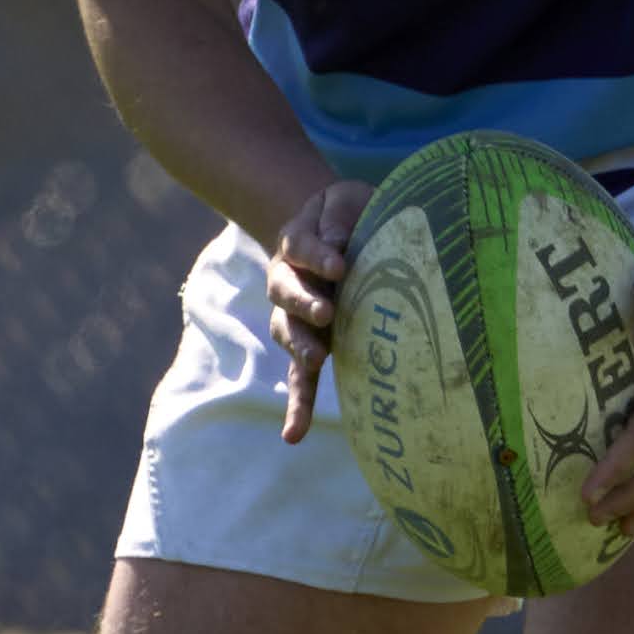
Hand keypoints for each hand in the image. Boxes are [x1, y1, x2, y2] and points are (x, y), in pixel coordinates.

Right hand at [264, 178, 371, 443]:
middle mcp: (288, 282)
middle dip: (304, 303)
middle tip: (326, 312)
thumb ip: (339, 214)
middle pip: (286, 293)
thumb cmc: (347, 213)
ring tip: (316, 359)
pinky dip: (297, 406)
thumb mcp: (345, 199)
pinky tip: (293, 435)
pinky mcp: (311, 346)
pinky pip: (300, 378)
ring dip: (300, 346)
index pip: (302, 249)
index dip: (317, 255)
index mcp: (297, 244)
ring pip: (289, 332)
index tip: (339, 264)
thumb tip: (338, 243)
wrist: (337, 230)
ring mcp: (297, 318)